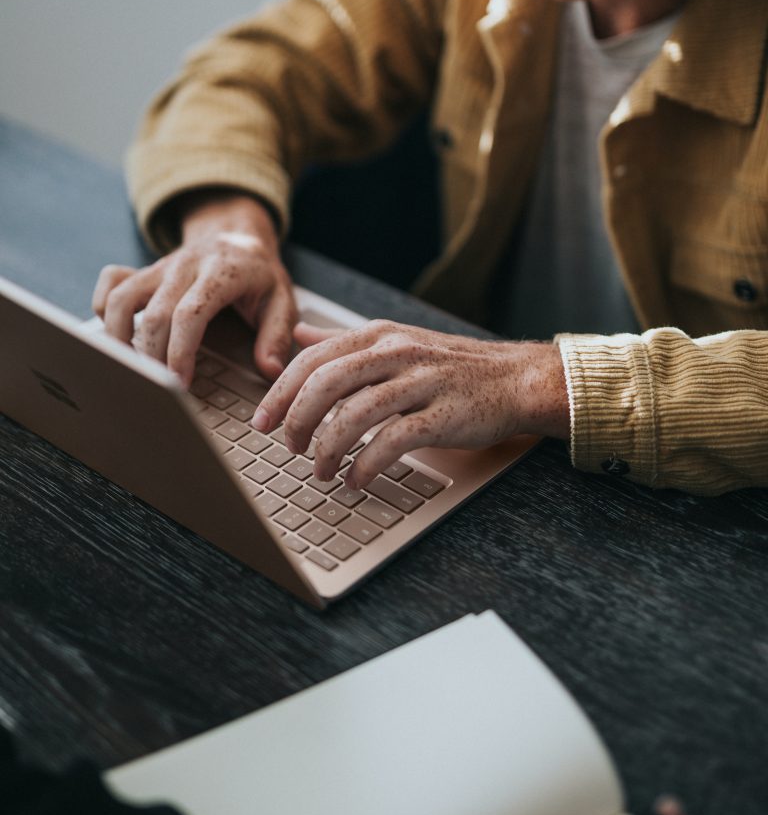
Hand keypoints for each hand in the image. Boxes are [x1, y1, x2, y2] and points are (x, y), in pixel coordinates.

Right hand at [92, 192, 296, 386]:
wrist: (235, 233)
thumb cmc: (258, 274)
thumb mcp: (281, 298)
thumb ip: (277, 335)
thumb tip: (270, 371)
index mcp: (221, 272)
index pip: (190, 313)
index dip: (180, 351)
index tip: (179, 384)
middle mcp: (185, 265)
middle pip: (154, 314)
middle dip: (152, 357)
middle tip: (159, 389)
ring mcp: (160, 267)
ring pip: (121, 298)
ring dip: (119, 337)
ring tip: (132, 369)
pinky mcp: (143, 270)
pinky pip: (110, 283)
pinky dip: (103, 309)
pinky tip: (116, 334)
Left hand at [252, 319, 569, 488]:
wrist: (516, 378)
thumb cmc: (452, 366)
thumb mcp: (397, 341)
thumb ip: (346, 341)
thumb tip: (300, 335)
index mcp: (379, 336)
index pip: (313, 358)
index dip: (281, 391)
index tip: (262, 421)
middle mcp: (397, 353)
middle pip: (327, 381)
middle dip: (297, 419)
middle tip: (289, 447)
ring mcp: (421, 382)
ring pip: (355, 412)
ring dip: (329, 448)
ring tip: (321, 471)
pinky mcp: (442, 415)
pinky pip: (393, 441)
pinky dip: (366, 464)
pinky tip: (356, 479)